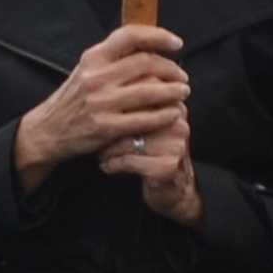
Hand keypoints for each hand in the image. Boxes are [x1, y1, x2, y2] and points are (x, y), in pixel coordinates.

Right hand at [13, 23, 186, 186]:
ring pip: (149, 91)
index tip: (176, 43)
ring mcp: (101, 103)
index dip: (158, 35)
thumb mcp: (87, 70)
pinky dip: (164, 115)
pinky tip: (172, 113)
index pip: (130, 35)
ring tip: (183, 93)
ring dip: (173, 91)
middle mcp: (96, 77)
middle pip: (145, 63)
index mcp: (93, 58)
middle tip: (182, 76)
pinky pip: (145, 119)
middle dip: (171, 69)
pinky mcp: (106, 127)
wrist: (48, 130)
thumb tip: (152, 48)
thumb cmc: (74, 99)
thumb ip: (113, 59)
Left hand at [96, 76, 201, 221]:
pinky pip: (128, 160)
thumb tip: (108, 81)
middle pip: (131, 114)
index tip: (100, 114)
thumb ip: (140, 103)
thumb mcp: (152, 125)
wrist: (175, 191)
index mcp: (173, 105)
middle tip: (95, 134)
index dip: (116, 103)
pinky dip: (112, 164)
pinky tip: (107, 167)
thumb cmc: (155, 152)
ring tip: (102, 153)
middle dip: (109, 126)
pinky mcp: (166, 166)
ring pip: (126, 139)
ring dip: (107, 149)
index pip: (141, 90)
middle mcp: (177, 122)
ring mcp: (173, 144)